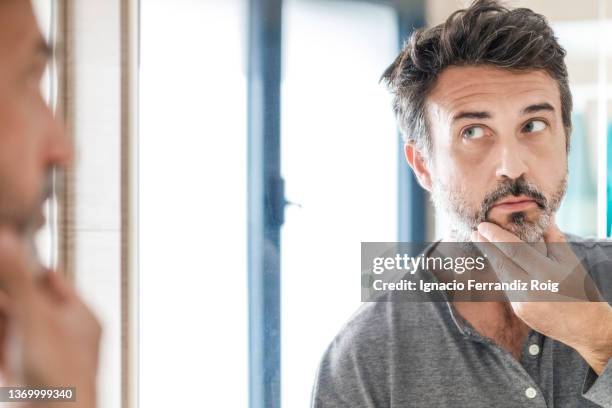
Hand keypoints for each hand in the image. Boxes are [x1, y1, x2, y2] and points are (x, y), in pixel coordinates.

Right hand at [0, 228, 100, 407]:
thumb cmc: (56, 372)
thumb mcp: (34, 319)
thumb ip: (19, 281)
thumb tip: (6, 237)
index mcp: (82, 316)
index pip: (53, 282)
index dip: (26, 269)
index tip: (4, 258)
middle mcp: (73, 336)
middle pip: (35, 306)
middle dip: (11, 299)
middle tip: (1, 285)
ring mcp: (57, 359)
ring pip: (23, 331)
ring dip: (6, 322)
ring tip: (2, 313)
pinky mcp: (40, 379)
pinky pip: (17, 355)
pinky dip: (4, 348)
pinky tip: (1, 357)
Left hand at [473, 221, 611, 373]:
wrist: (585, 326)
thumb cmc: (580, 289)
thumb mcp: (570, 261)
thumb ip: (554, 238)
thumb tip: (543, 217)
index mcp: (545, 274)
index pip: (513, 251)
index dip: (495, 237)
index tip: (483, 226)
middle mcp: (530, 289)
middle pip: (500, 263)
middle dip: (485, 246)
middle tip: (475, 232)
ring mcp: (521, 303)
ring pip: (501, 275)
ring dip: (492, 259)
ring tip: (483, 243)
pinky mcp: (518, 310)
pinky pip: (507, 287)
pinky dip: (503, 273)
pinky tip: (499, 263)